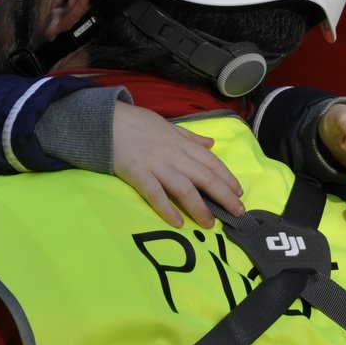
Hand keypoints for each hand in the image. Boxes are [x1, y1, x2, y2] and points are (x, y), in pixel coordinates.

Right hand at [112, 102, 244, 227]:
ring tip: (210, 224)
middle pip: (205, 177)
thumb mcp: (168, 125)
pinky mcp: (138, 174)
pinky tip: (178, 222)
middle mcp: (174, 155)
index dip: (228, 178)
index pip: (212, 162)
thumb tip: (212, 144)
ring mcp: (156, 165)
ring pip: (185, 188)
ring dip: (200, 208)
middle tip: (238, 213)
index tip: (239, 192)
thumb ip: (190, 137)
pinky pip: (156, 194)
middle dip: (224, 196)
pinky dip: (168, 209)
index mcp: (182, 143)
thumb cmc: (137, 122)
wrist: (105, 120)